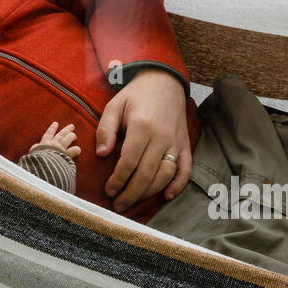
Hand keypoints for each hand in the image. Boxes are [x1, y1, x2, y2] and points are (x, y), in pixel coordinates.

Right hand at [36, 122, 79, 156]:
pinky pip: (74, 150)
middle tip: (72, 126)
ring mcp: (61, 148)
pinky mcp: (66, 155)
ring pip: (68, 139)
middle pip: (61, 134)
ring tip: (74, 135)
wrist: (43, 164)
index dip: (52, 128)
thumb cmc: (37, 159)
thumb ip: (35, 148)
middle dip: (67, 129)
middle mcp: (54, 143)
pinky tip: (78, 149)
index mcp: (45, 142)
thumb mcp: (33, 152)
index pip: (49, 133)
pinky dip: (76, 150)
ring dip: (72, 136)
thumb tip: (35, 146)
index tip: (56, 123)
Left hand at [95, 68, 191, 211]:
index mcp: (142, 126)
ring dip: (149, 193)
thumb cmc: (136, 96)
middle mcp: (161, 136)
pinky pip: (186, 169)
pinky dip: (178, 185)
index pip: (129, 162)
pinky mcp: (185, 144)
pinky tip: (167, 196)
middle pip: (147, 174)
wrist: (164, 82)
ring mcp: (176, 141)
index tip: (108, 191)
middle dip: (131, 193)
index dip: (118, 180)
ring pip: (165, 175)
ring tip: (133, 202)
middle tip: (118, 205)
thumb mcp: (114, 105)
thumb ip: (105, 129)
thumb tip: (102, 154)